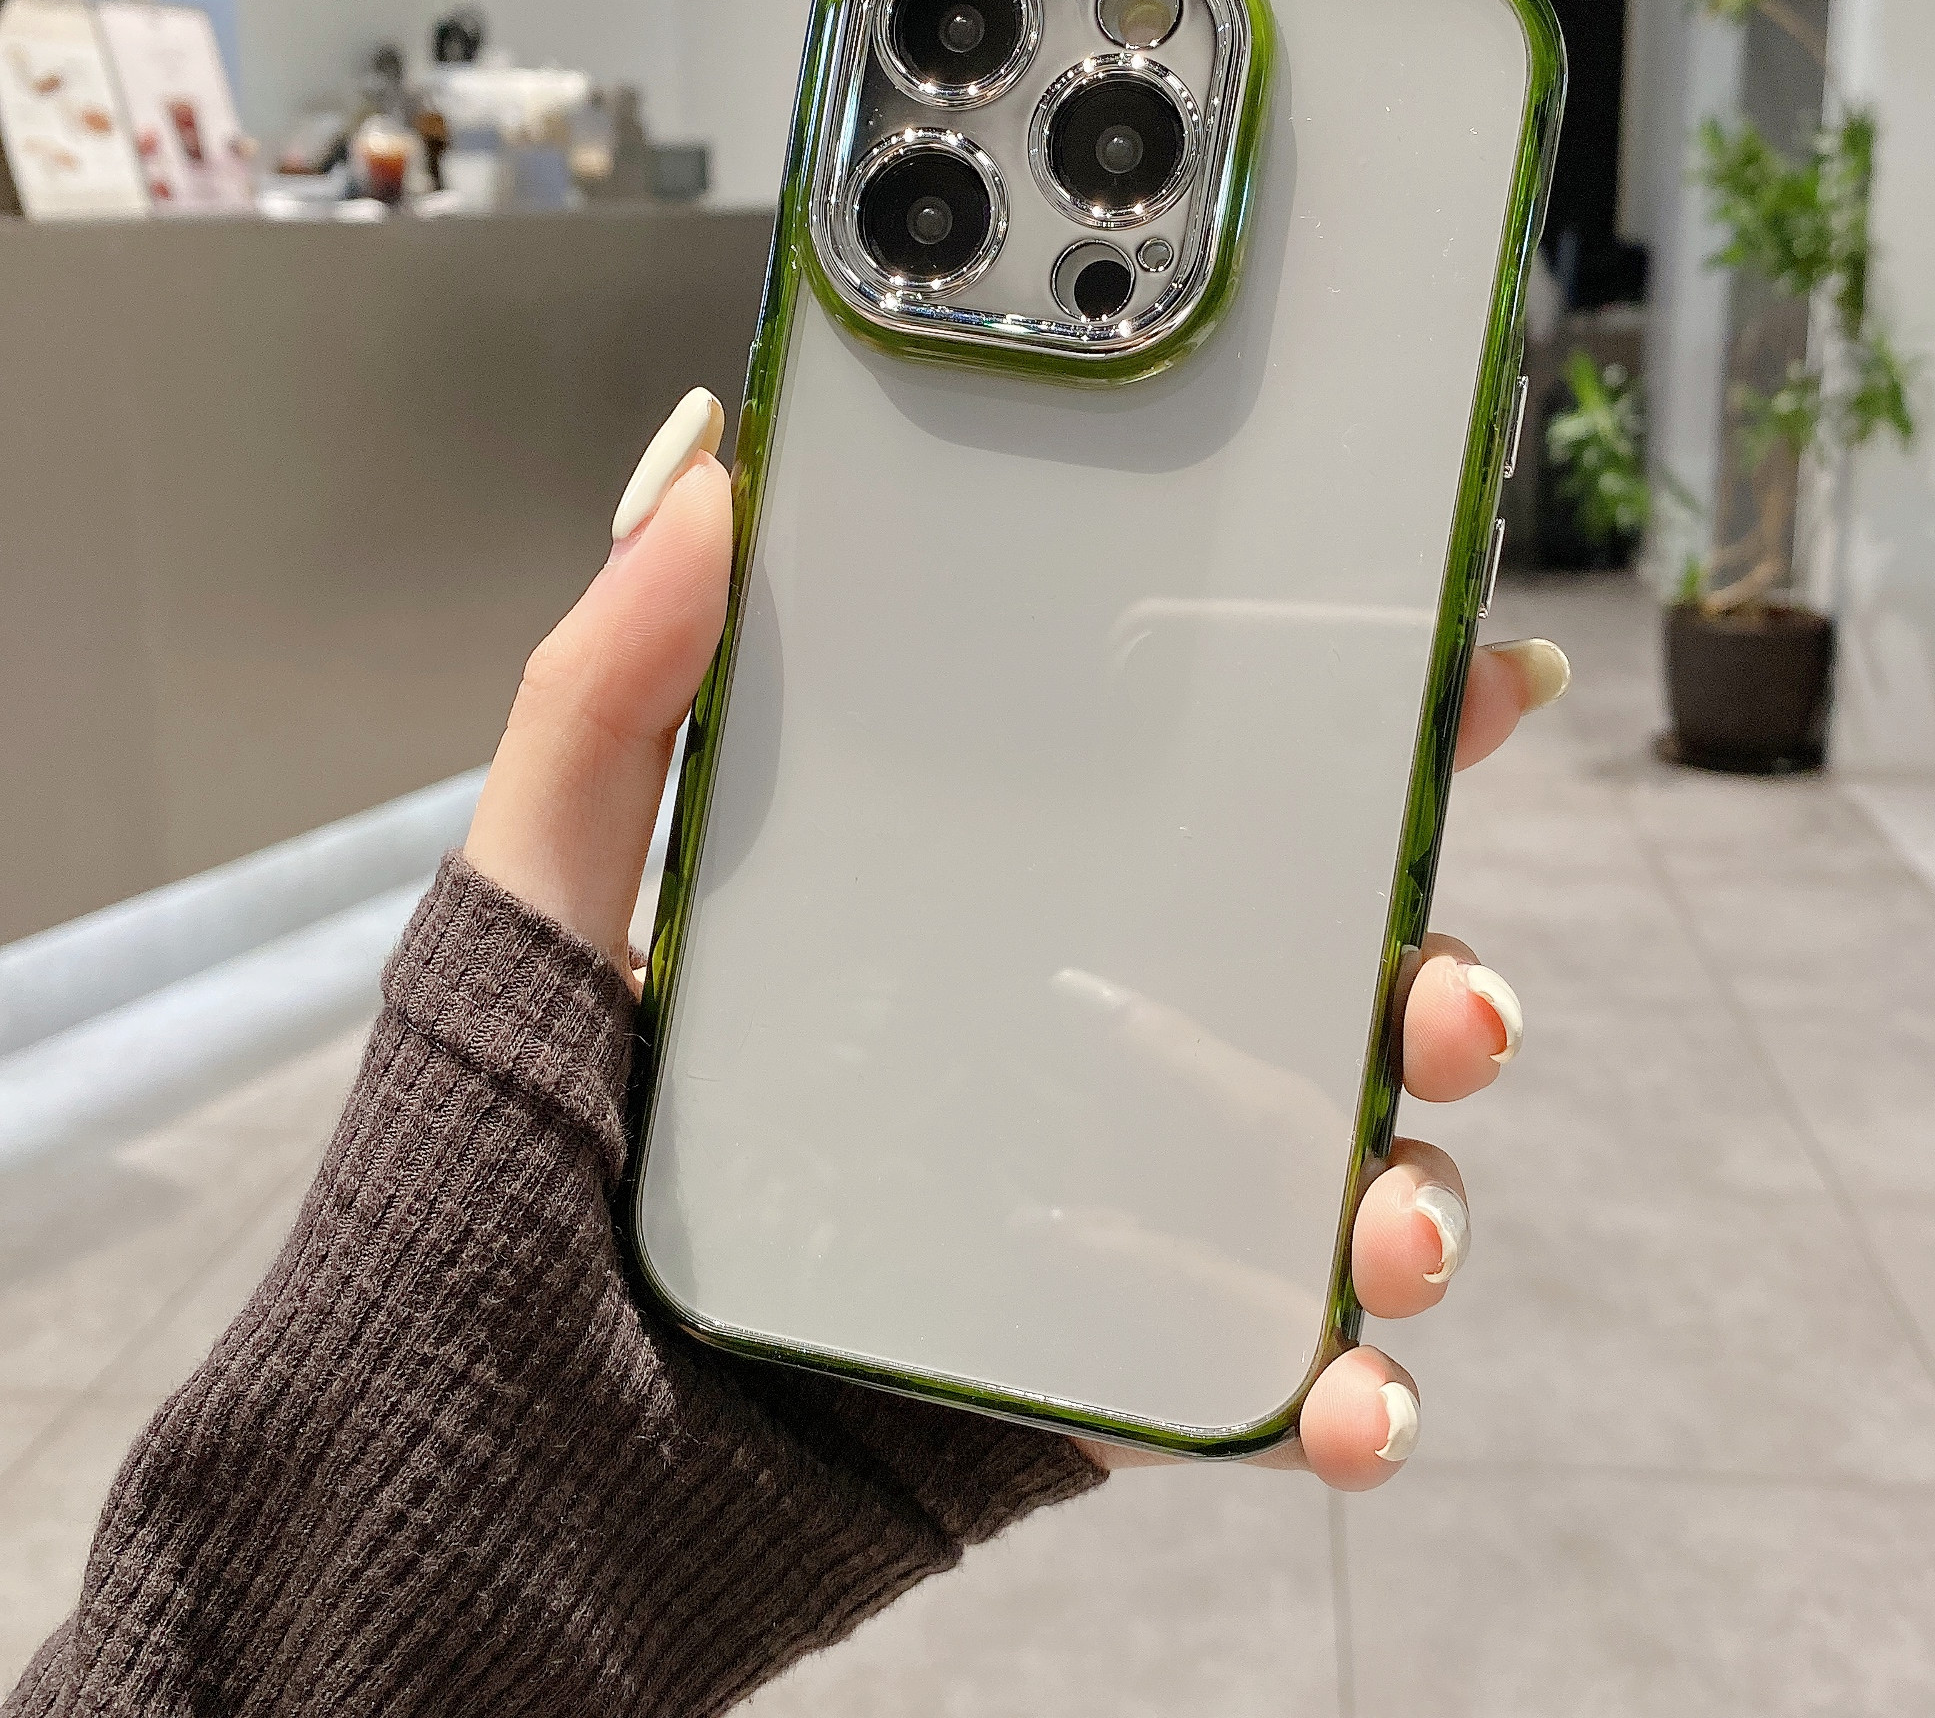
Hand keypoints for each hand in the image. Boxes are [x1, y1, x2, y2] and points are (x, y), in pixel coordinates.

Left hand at [464, 389, 1568, 1495]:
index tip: (1469, 680)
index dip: (1353, 739)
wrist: (462, 1477)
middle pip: (1311, 988)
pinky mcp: (1089, 1380)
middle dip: (1433, 974)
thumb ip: (608, 689)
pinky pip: (1259, 1374)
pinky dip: (1345, 1389)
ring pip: (1326, 1177)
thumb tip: (710, 460)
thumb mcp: (537, 900)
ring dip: (1418, 1186)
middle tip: (1449, 987)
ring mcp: (1089, 1222)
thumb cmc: (483, 1174)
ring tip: (1392, 1217)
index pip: (1191, 800)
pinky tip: (1342, 1393)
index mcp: (972, 917)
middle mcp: (1059, 1055)